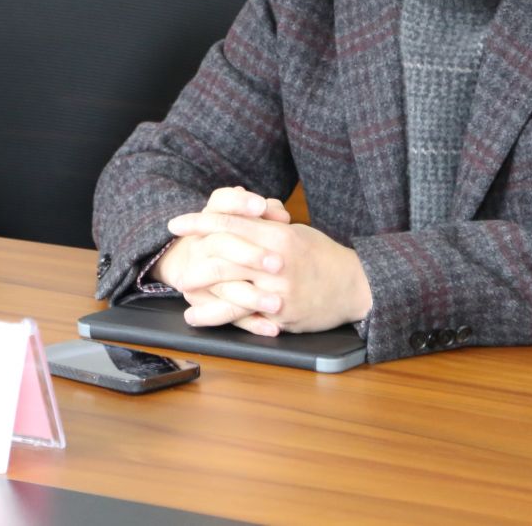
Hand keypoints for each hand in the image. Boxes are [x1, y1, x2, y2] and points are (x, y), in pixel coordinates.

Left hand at [165, 200, 369, 334]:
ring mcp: (278, 291)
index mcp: (278, 236)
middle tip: (176, 258)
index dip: (199, 222)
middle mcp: (276, 262)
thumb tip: (235, 216)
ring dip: (201, 288)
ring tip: (181, 287)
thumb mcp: (295, 233)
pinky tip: (198, 315)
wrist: (354, 286)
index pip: (231, 223)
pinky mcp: (281, 314)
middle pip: (225, 255)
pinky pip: (243, 315)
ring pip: (230, 287)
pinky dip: (217, 315)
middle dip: (196, 257)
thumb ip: (265, 227)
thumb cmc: (323, 256)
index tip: (176, 222)